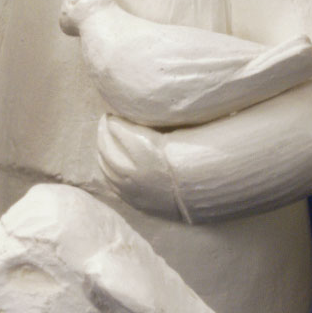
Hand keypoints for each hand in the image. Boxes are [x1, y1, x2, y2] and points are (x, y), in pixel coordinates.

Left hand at [89, 110, 207, 222]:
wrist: (208, 192)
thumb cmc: (198, 156)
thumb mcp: (179, 133)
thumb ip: (154, 125)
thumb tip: (139, 111)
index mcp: (145, 149)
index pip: (116, 128)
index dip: (113, 120)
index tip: (113, 114)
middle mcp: (134, 171)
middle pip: (106, 147)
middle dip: (104, 133)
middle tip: (106, 123)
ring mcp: (133, 189)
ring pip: (106, 168)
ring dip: (103, 152)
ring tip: (105, 141)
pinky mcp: (136, 202)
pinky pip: (113, 185)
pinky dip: (108, 171)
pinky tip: (109, 164)